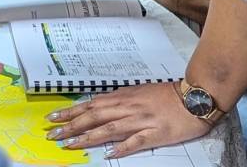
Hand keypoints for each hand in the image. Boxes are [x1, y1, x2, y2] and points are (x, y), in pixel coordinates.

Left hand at [46, 82, 211, 158]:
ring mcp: (141, 121)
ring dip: (88, 137)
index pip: (91, 105)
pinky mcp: (156, 133)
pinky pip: (136, 142)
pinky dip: (122, 148)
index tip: (53, 118)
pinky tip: (109, 154)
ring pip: (109, 129)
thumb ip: (119, 100)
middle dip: (71, 125)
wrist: (192, 97)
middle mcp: (128, 108)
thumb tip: (99, 105)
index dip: (71, 112)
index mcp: (123, 97)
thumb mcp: (138, 92)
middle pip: (94, 116)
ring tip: (71, 144)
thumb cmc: (166, 95)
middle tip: (53, 134)